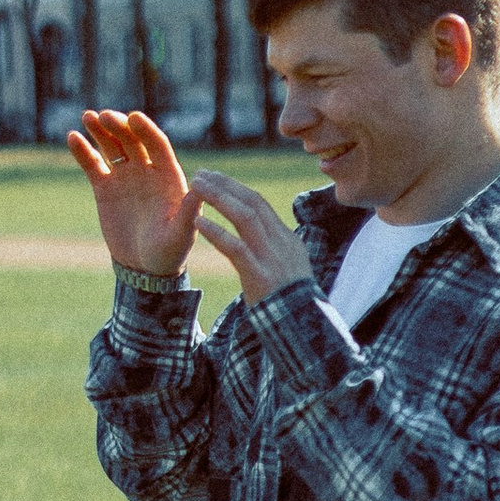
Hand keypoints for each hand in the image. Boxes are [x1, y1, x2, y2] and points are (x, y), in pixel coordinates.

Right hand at [68, 109, 199, 275]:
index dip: (146, 130)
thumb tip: (201, 187)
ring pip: (112, 146)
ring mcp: (125, 177)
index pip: (157, 144)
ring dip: (100, 130)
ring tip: (87, 116)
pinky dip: (83, 151)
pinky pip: (93, 165)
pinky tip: (72, 137)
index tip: (134, 117)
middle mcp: (147, 170)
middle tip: (104, 116)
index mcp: (168, 175)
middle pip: (133, 140)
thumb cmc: (169, 252)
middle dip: (119, 126)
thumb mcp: (181, 233)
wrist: (144, 269)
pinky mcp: (105, 188)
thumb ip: (189, 210)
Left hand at [187, 168, 312, 307]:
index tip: (216, 178)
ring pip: (245, 217)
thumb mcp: (290, 269)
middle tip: (201, 174)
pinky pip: (236, 248)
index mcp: (286, 239)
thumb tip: (267, 233)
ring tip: (196, 187)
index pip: (260, 204)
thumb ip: (277, 249)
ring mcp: (271, 257)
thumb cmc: (291, 302)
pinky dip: (216, 232)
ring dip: (219, 198)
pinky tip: (198, 222)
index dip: (236, 188)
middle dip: (225, 185)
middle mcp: (280, 242)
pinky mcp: (259, 275)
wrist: (303, 326)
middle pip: (252, 202)